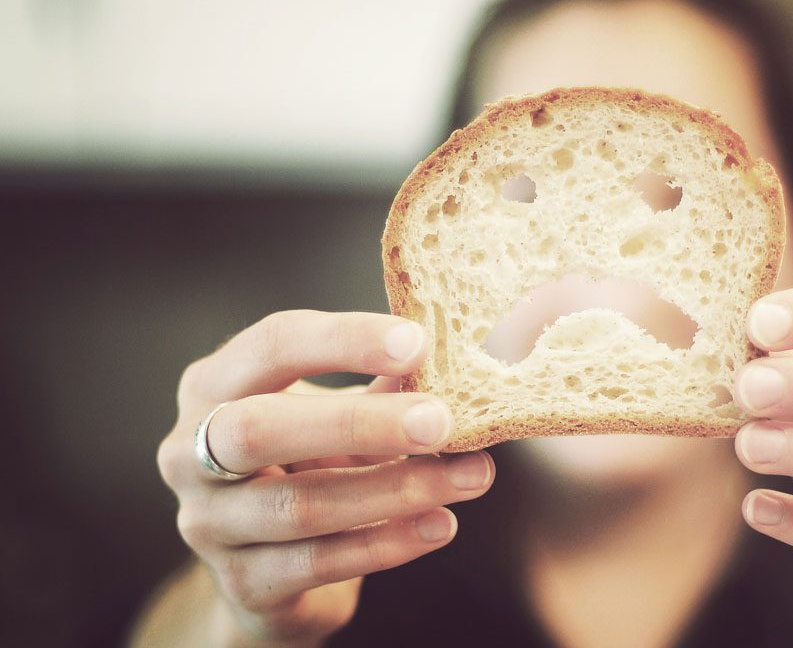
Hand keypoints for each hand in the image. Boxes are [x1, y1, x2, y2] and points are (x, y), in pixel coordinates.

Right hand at [156, 310, 493, 644]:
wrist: (274, 571)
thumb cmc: (312, 464)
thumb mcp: (339, 415)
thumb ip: (384, 386)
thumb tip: (457, 360)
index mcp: (215, 385)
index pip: (272, 345)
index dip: (344, 341)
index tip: (418, 343)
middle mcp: (189, 451)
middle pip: (260, 429)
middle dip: (359, 423)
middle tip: (442, 421)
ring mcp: (208, 523)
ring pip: (299, 505)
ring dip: (396, 489)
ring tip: (471, 476)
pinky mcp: (242, 584)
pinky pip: (318, 563)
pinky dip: (387, 542)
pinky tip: (441, 524)